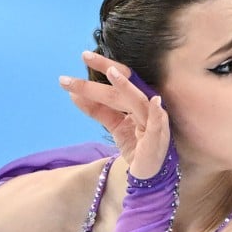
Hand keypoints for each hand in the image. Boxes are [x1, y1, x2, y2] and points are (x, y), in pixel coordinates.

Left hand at [59, 51, 170, 179]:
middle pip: (127, 85)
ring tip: (112, 72)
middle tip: (85, 56)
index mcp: (139, 103)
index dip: (104, 67)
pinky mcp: (158, 139)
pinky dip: (158, 114)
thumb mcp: (115, 126)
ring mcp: (155, 122)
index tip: (84, 56)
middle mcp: (148, 108)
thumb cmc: (137, 148)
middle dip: (108, 70)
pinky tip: (156, 102)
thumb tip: (73, 94)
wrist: (148, 175)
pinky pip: (158, 125)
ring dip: (126, 87)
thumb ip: (97, 110)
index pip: (121, 80)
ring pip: (137, 101)